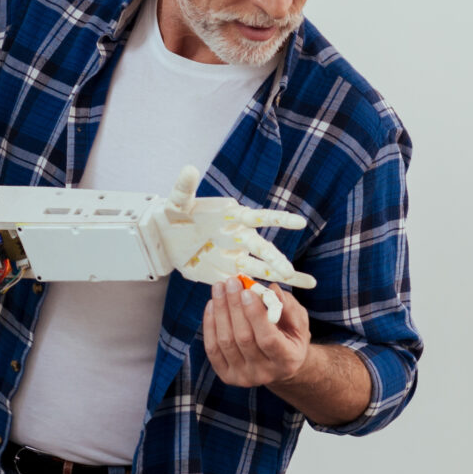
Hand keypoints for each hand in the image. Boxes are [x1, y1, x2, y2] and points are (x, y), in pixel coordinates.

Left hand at [158, 166, 317, 290]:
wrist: (164, 236)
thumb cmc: (174, 215)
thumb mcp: (177, 201)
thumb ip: (185, 188)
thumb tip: (189, 169)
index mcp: (234, 217)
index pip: (260, 218)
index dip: (279, 220)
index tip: (299, 222)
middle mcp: (240, 237)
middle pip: (262, 249)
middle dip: (275, 260)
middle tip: (288, 271)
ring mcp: (236, 257)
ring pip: (263, 269)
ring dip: (281, 276)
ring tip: (308, 283)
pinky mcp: (227, 274)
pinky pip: (247, 285)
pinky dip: (262, 294)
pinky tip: (282, 304)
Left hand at [203, 278, 311, 387]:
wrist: (280, 365)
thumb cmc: (290, 337)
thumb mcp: (299, 321)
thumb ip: (287, 306)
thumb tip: (269, 290)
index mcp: (286, 360)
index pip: (268, 339)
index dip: (255, 314)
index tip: (247, 291)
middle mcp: (264, 373)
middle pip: (243, 338)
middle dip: (234, 306)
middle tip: (231, 283)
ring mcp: (243, 376)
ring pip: (225, 341)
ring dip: (220, 311)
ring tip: (220, 288)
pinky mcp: (226, 375)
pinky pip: (212, 349)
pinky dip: (210, 324)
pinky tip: (212, 305)